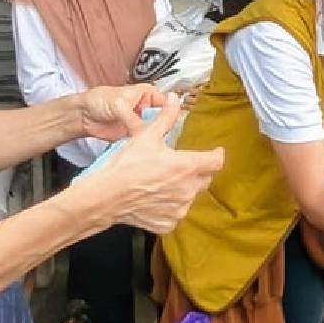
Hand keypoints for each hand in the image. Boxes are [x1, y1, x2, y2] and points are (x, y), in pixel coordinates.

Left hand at [78, 84, 164, 142]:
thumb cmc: (98, 100)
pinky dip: (144, 145)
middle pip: (163, 119)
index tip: (170, 123)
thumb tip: (145, 131)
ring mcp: (141, 123)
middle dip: (162, 128)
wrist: (83, 116)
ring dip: (153, 138)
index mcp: (148, 94)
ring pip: (155, 132)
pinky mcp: (135, 136)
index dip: (170, 113)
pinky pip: (144, 142)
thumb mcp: (119, 105)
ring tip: (151, 142)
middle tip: (161, 136)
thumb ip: (134, 119)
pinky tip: (143, 148)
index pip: (167, 103)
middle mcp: (147, 109)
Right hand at [81, 93, 224, 233]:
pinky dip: (170, 205)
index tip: (214, 152)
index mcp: (187, 167)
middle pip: (204, 179)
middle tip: (181, 164)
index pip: (216, 161)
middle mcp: (187, 190)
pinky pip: (176, 212)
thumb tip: (175, 99)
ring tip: (163, 181)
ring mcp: (179, 209)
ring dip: (183, 188)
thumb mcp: (147, 136)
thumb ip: (166, 117)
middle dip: (197, 170)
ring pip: (190, 196)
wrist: (107, 196)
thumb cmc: (126, 166)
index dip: (217, 154)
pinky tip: (155, 197)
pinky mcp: (168, 223)